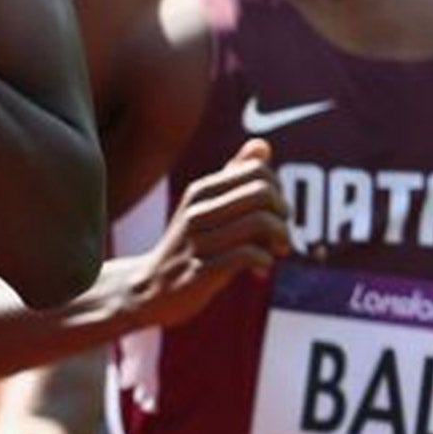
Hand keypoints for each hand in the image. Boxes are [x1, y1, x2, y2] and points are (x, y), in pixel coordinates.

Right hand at [134, 138, 289, 327]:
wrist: (149, 288)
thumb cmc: (190, 245)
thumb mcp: (206, 205)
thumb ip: (235, 176)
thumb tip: (262, 145)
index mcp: (201, 190)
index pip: (257, 170)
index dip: (278, 191)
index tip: (275, 213)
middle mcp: (197, 210)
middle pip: (263, 192)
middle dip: (283, 213)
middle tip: (280, 234)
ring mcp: (198, 241)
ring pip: (260, 222)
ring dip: (281, 238)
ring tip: (276, 251)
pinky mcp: (200, 272)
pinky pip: (248, 255)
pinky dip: (265, 260)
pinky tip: (260, 268)